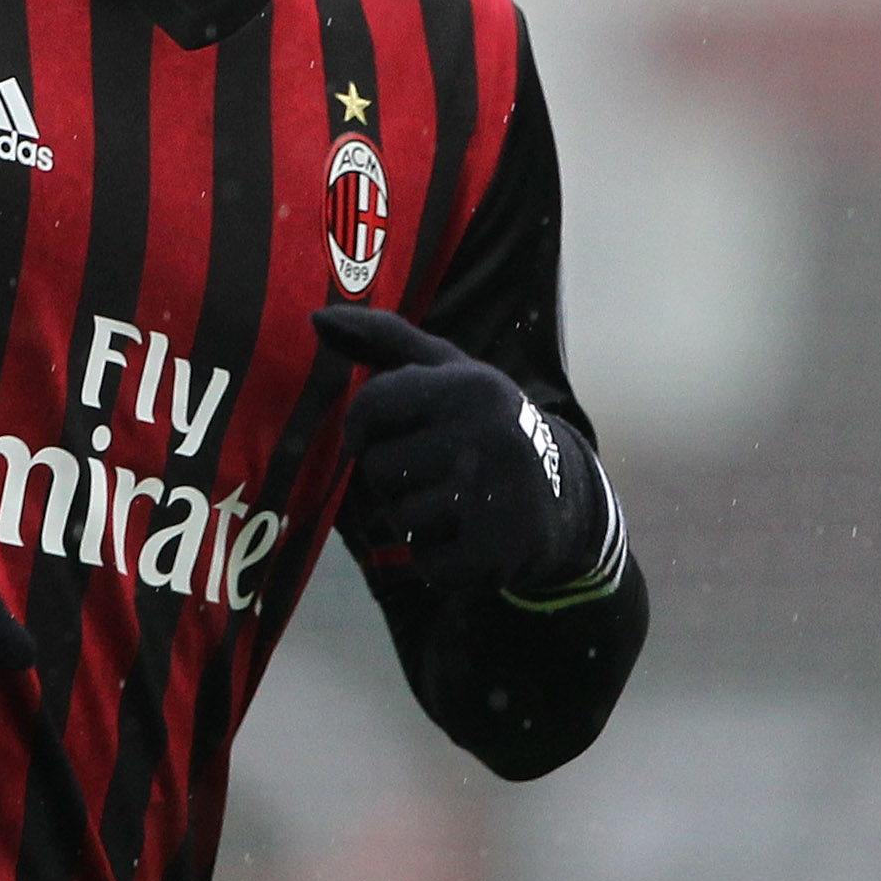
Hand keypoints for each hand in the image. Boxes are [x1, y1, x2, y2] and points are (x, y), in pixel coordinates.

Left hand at [312, 307, 621, 598]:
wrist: (564, 497)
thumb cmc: (480, 424)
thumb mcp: (444, 371)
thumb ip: (381, 339)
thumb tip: (316, 317)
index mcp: (466, 388)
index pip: (370, 406)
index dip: (361, 428)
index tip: (380, 434)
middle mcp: (482, 435)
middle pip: (378, 468)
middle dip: (396, 479)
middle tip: (439, 474)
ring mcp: (489, 494)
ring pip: (398, 519)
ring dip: (417, 521)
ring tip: (457, 506)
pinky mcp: (493, 550)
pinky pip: (425, 564)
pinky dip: (438, 561)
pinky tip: (469, 539)